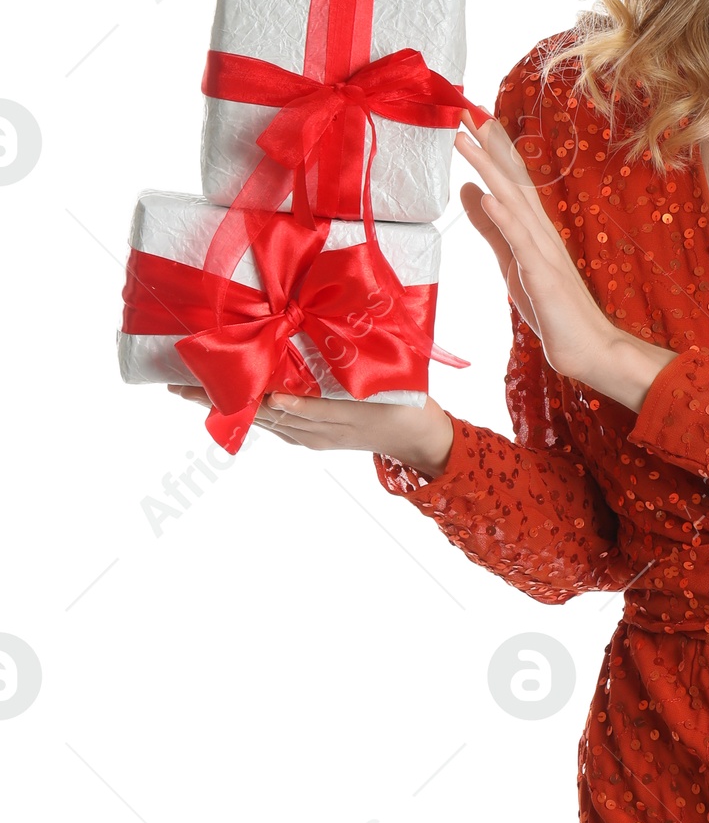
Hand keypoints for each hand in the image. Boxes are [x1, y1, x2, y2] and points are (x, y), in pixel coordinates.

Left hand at [166, 386, 454, 474]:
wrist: (419, 435)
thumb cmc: (401, 401)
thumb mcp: (367, 395)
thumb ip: (321, 400)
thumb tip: (275, 395)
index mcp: (321, 417)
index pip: (264, 406)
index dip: (231, 396)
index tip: (199, 387)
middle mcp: (308, 431)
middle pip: (252, 413)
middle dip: (215, 399)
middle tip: (176, 385)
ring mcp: (309, 436)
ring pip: (260, 419)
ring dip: (227, 405)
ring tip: (192, 390)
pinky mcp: (313, 438)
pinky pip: (277, 425)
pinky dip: (253, 411)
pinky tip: (234, 401)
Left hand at [455, 112, 675, 413]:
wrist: (587, 349)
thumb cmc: (553, 309)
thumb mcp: (512, 261)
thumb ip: (492, 227)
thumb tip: (472, 191)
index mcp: (534, 230)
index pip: (512, 181)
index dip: (494, 150)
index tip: (474, 117)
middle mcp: (541, 232)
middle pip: (512, 180)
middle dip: (489, 146)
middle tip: (466, 110)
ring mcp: (543, 252)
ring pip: (514, 201)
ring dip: (490, 168)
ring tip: (468, 139)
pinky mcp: (542, 275)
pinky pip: (521, 242)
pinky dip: (504, 217)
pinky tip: (489, 195)